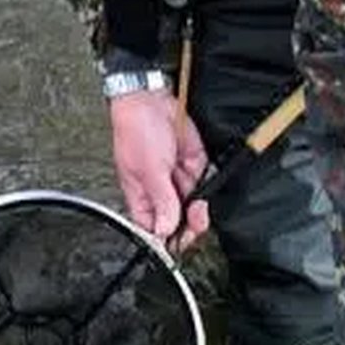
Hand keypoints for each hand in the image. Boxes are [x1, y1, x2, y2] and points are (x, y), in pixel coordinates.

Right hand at [108, 90, 209, 246]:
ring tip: (199, 209)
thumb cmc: (137, 131)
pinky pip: (204, 182)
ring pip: (192, 203)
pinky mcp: (193, 162)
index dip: (165, 238)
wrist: (151, 100)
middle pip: (176, 218)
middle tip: (193, 226)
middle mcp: (159, 188)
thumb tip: (165, 230)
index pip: (153, 227)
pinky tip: (205, 192)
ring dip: (198, 209)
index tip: (177, 244)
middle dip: (187, 225)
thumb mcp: (149, 171)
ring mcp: (177, 176)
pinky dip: (207, 187)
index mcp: (140, 195)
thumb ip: (161, 201)